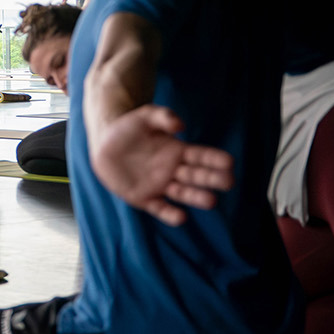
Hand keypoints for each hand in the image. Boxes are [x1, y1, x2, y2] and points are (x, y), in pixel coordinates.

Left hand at [88, 105, 232, 225]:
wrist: (104, 142)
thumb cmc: (129, 127)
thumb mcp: (146, 116)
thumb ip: (163, 116)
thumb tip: (180, 126)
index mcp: (178, 152)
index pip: (202, 156)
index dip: (215, 159)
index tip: (229, 163)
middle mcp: (173, 170)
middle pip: (197, 176)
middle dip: (213, 179)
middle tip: (228, 182)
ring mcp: (159, 185)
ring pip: (183, 193)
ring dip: (196, 197)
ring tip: (211, 201)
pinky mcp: (143, 198)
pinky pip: (159, 208)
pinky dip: (169, 214)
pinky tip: (181, 217)